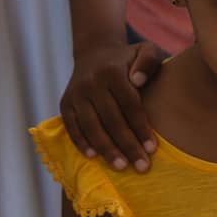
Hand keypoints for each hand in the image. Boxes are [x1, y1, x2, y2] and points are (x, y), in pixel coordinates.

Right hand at [60, 41, 164, 169]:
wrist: (95, 53)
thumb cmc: (128, 59)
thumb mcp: (146, 50)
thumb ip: (149, 60)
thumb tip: (138, 81)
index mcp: (112, 71)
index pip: (129, 104)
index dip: (140, 128)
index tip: (152, 149)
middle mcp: (91, 83)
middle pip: (111, 119)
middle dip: (127, 145)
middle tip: (141, 167)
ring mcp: (76, 94)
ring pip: (91, 126)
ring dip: (106, 149)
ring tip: (122, 167)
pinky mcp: (65, 103)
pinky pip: (71, 126)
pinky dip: (81, 143)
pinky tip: (94, 157)